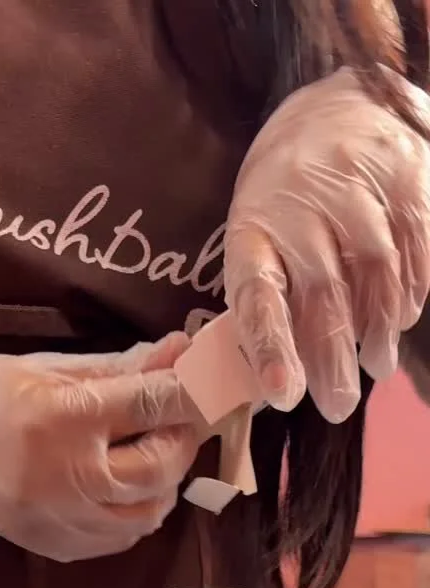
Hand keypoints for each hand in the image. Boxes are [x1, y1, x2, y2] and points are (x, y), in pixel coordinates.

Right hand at [0, 333, 199, 560]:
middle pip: (161, 465)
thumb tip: (181, 352)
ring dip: (167, 479)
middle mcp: (69, 476)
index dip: (194, 392)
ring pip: (150, 509)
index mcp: (63, 418)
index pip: (153, 405)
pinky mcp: (61, 547)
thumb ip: (120, 368)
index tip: (214, 380)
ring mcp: (65, 520)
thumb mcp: (48, 369)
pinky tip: (127, 486)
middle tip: (182, 418)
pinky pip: (124, 536)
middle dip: (184, 438)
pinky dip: (138, 510)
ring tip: (154, 451)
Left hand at [224, 67, 429, 422]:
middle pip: (322, 292)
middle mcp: (300, 202)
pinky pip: (416, 245)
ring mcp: (356, 183)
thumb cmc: (288, 197)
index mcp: (253, 227)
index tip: (284, 395)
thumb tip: (280, 381)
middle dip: (332, 358)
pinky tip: (404, 318)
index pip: (259, 294)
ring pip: (376, 271)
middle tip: (337, 406)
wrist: (336, 101)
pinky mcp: (405, 172)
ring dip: (378, 330)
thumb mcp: (262, 239)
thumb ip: (273, 300)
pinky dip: (414, 291)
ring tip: (376, 366)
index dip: (271, 347)